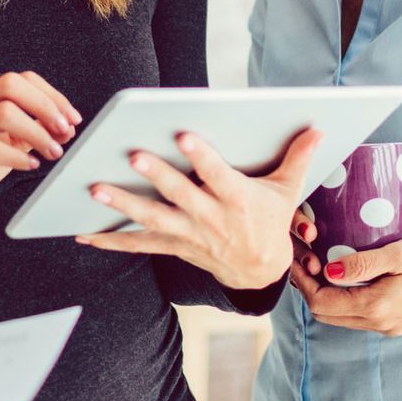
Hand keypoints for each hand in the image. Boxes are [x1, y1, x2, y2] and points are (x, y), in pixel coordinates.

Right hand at [0, 72, 79, 238]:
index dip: (51, 95)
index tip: (73, 117)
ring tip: (52, 152)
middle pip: (10, 85)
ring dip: (37, 132)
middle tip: (65, 130)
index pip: (21, 79)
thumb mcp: (6, 144)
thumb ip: (32, 132)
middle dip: (45, 106)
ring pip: (4, 113)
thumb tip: (67, 127)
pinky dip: (17, 155)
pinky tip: (31, 164)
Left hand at [75, 128, 322, 289]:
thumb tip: (317, 128)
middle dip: (157, 176)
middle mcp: (211, 219)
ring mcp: (190, 236)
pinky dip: (111, 240)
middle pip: (180, 196)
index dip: (202, 157)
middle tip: (132, 156)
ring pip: (153, 219)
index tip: (184, 136)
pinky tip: (84, 233)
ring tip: (96, 189)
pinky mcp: (174, 247)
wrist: (261, 272)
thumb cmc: (269, 221)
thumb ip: (298, 158)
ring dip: (123, 206)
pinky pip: (139, 244)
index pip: (218, 175)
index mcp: (238, 200)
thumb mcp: (287, 191)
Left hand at [288, 234, 401, 336]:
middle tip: (305, 262)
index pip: (322, 303)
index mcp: (376, 307)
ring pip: (340, 318)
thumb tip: (328, 271)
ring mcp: (388, 328)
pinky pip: (357, 318)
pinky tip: (343, 280)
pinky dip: (343, 301)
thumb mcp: (398, 253)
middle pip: (326, 314)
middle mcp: (379, 324)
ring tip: (319, 268)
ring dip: (325, 297)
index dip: (303, 283)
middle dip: (309, 290)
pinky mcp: (395, 325)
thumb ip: (362, 263)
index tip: (297, 260)